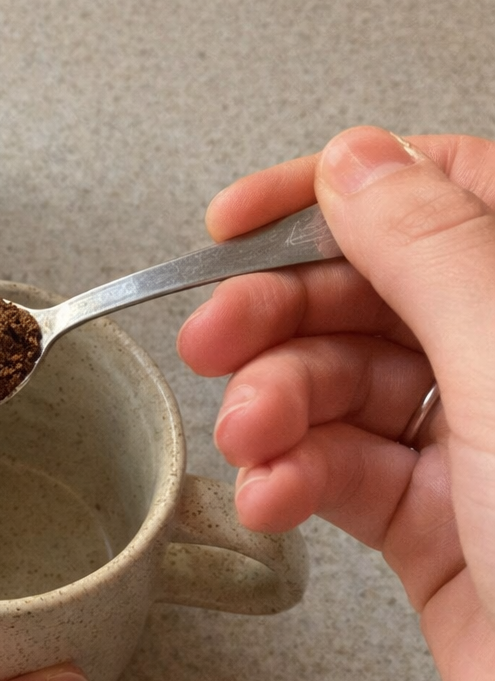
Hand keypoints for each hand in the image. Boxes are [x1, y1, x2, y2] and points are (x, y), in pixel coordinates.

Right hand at [176, 126, 494, 680]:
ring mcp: (472, 441)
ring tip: (251, 441)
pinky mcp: (430, 520)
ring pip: (339, 385)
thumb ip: (431, 250)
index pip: (436, 190)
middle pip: (365, 293)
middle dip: (277, 315)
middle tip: (212, 336)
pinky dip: (291, 477)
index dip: (327, 196)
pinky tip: (273, 495)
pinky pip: (336, 470)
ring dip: (276, 407)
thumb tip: (355, 161)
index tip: (236, 223)